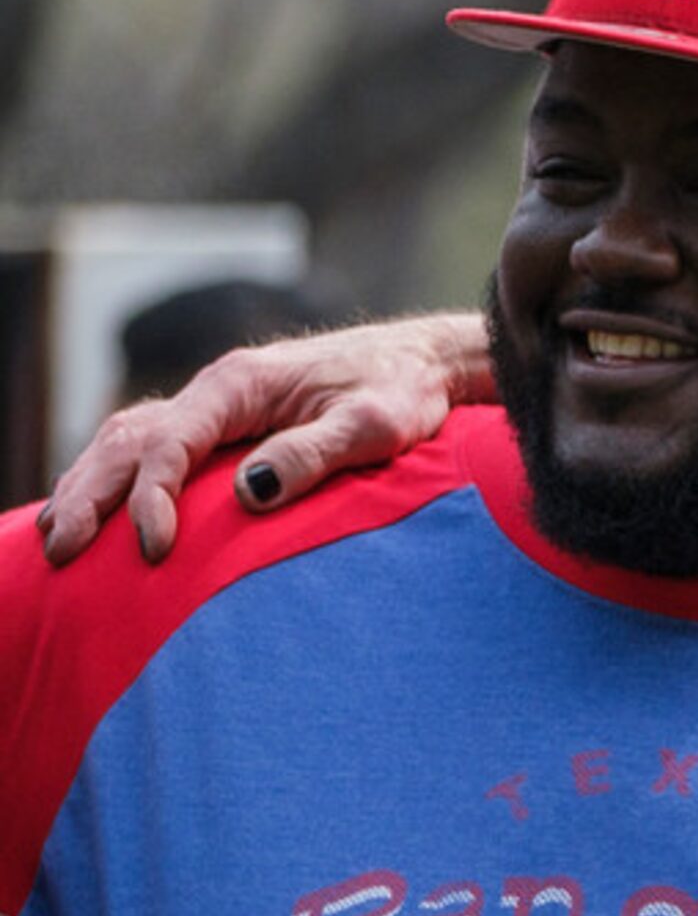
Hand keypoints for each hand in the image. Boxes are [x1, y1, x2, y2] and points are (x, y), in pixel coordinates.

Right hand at [37, 311, 490, 564]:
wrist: (422, 364)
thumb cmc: (401, 393)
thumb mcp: (372, 426)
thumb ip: (313, 454)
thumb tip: (249, 494)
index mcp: (240, 384)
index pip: (170, 440)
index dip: (152, 496)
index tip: (154, 548)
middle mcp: (216, 390)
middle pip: (128, 439)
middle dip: (90, 494)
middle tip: (61, 551)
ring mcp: (216, 406)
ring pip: (128, 441)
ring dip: (89, 487)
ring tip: (58, 540)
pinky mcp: (226, 425)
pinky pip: (153, 448)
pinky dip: (117, 479)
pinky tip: (97, 513)